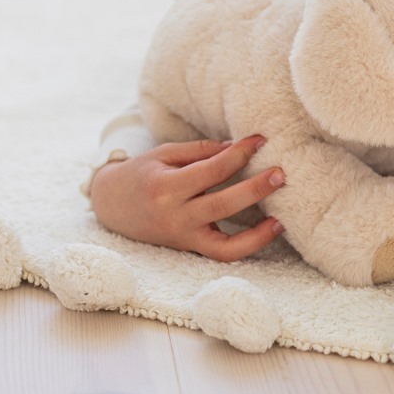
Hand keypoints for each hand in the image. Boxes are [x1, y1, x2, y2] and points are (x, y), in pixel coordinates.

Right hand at [89, 137, 284, 260]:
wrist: (111, 206)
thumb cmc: (141, 174)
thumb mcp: (164, 154)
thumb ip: (200, 151)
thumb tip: (237, 146)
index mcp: (165, 187)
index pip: (211, 170)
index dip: (239, 154)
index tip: (260, 140)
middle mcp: (173, 216)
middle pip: (222, 205)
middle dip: (254, 189)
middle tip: (280, 174)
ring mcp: (182, 238)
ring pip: (225, 245)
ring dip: (258, 234)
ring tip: (282, 219)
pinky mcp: (189, 249)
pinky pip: (222, 254)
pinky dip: (248, 246)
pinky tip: (270, 229)